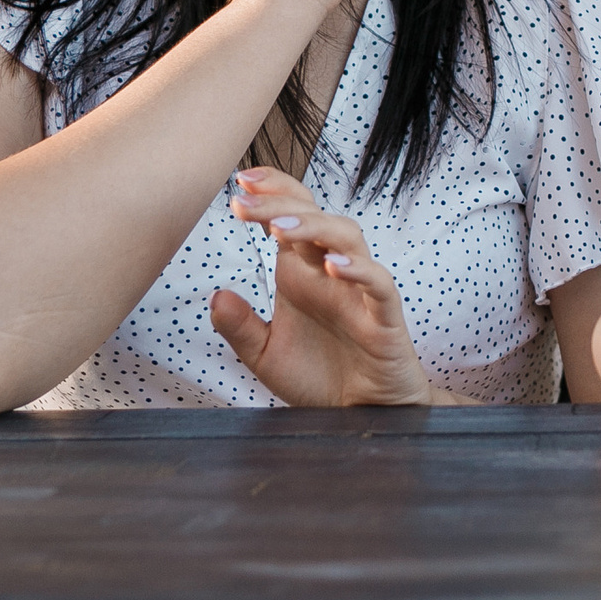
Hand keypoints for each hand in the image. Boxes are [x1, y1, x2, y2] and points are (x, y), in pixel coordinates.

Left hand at [208, 168, 441, 406]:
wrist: (362, 417)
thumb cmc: (320, 377)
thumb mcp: (266, 356)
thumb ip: (240, 328)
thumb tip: (216, 295)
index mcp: (303, 274)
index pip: (293, 215)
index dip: (273, 192)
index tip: (240, 182)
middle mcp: (331, 274)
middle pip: (314, 218)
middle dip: (279, 204)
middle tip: (243, 203)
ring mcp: (360, 292)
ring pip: (348, 238)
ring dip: (315, 227)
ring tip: (280, 230)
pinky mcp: (384, 319)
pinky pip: (378, 285)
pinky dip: (359, 270)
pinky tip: (332, 266)